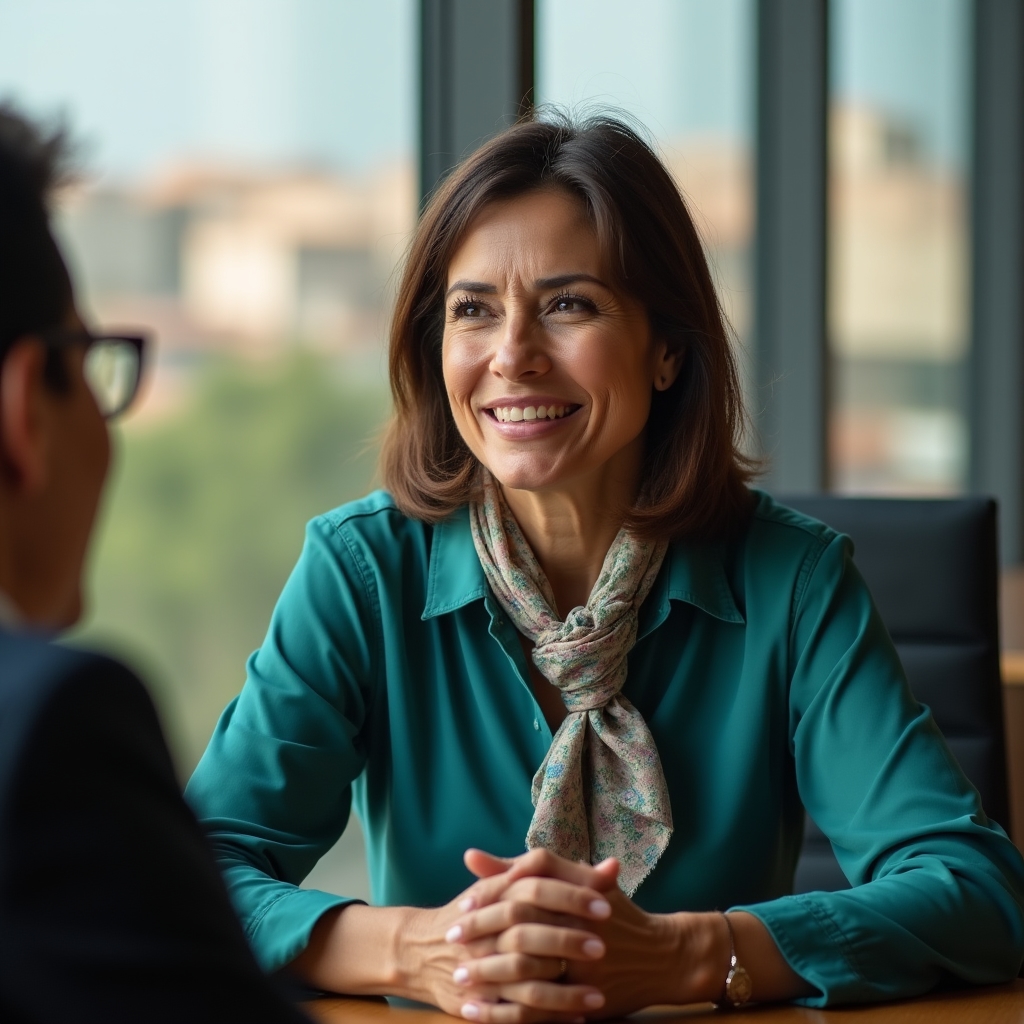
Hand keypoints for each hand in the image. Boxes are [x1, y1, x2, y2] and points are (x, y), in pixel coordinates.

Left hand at [454, 849, 729, 1019]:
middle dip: (482, 936)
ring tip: (459, 979)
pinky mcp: (588, 996)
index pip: (525, 885)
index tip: (461, 906)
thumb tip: (469, 856)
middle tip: (450, 942)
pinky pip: (540, 1007)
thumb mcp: (574, 880)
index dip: (490, 894)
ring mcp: (586, 963)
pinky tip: (477, 1015)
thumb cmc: (611, 911)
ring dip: (489, 976)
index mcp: (577, 889)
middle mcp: (582, 923)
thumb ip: (522, 869)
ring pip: (528, 970)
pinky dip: (505, 1012)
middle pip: (521, 926)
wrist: (663, 956)